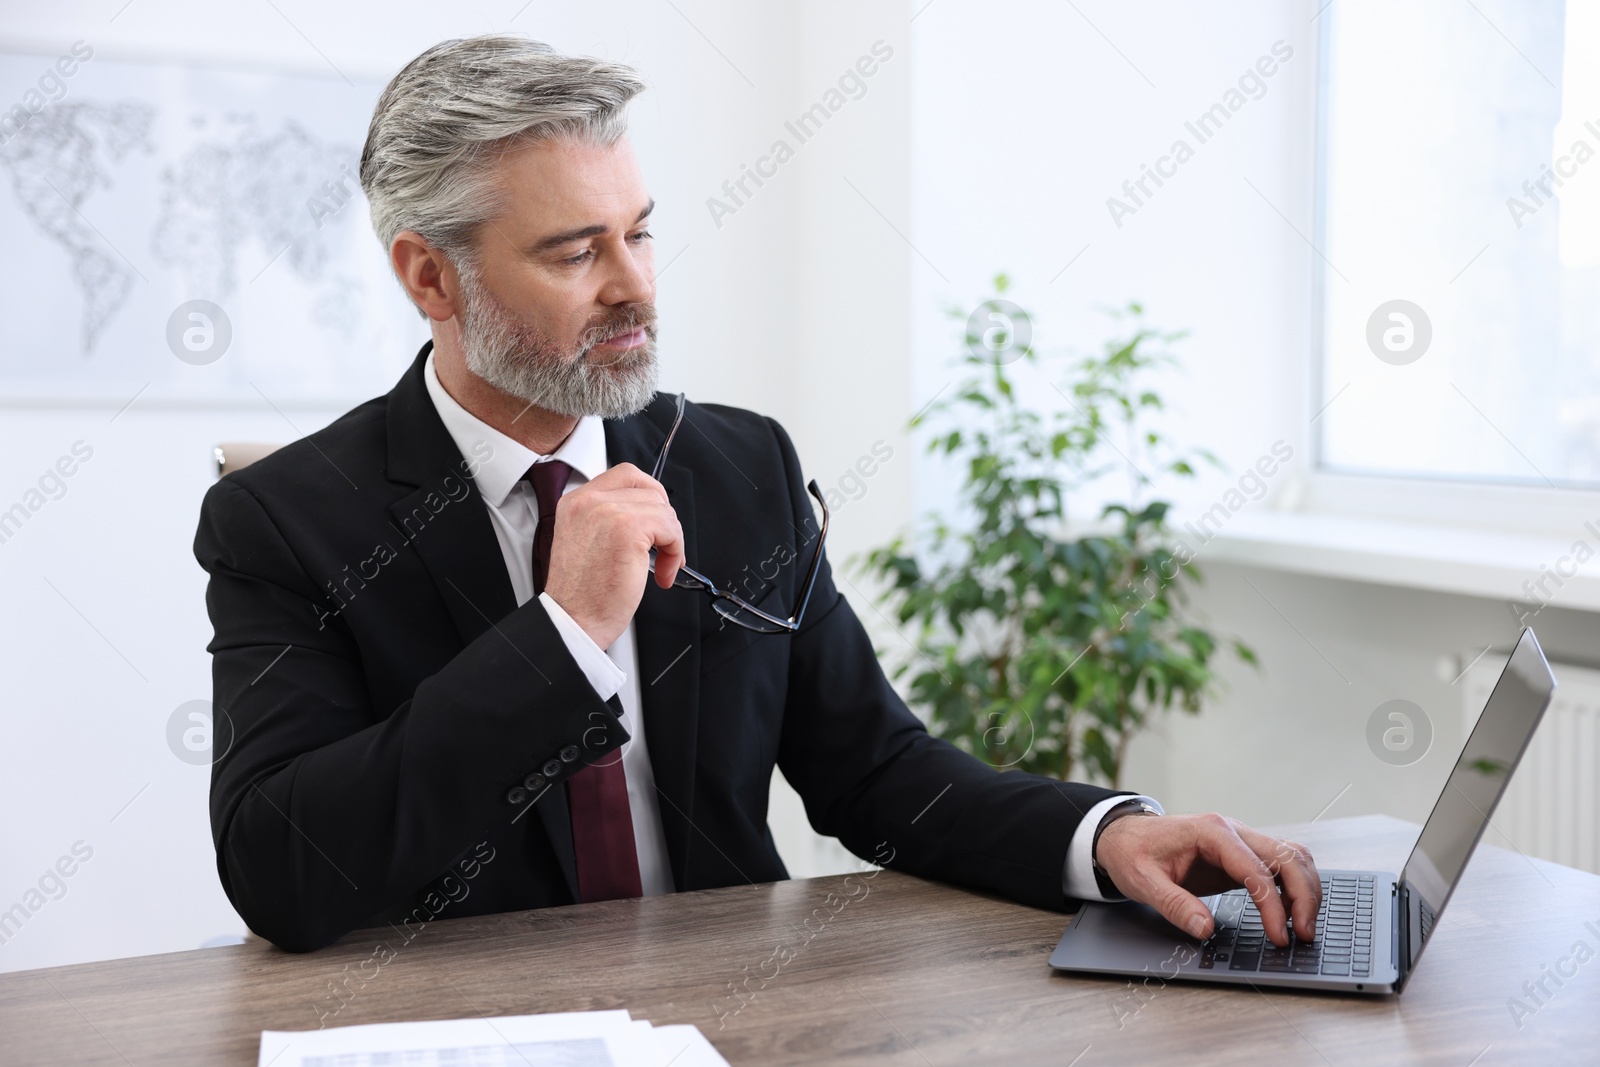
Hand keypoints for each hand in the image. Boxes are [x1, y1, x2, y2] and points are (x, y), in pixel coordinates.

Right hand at [542, 462, 683, 648]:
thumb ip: (608, 520)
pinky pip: (669, 528)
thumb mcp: (587, 542)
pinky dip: (674, 551)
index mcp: (575, 503)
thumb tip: (648, 514)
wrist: (573, 620)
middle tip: (665, 544)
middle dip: (664, 518)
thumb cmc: (581, 594)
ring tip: (661, 567)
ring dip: (671, 540)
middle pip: (648, 488)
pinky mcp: (627, 528)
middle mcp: (587, 501)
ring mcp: (607, 511)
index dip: (649, 495)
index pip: (624, 475)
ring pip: (662, 509)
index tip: (657, 520)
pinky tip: (662, 573)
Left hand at [1093, 812, 1319, 946]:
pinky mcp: (1240, 855)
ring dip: (1306, 889)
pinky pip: (1280, 865)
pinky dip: (1295, 886)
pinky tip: (1293, 912)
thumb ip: (1173, 904)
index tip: (1278, 936)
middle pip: (1288, 857)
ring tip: (1305, 926)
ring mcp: (1239, 841)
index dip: (1273, 906)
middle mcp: (1232, 831)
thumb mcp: (1142, 881)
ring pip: (1292, 856)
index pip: (1257, 870)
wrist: (1122, 836)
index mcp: (1211, 832)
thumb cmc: (1132, 853)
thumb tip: (1203, 928)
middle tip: (1305, 934)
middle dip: (1304, 896)